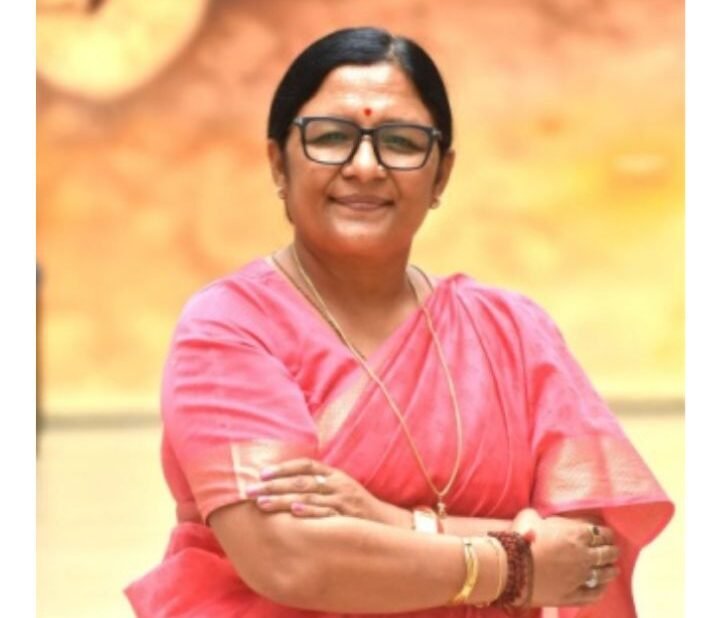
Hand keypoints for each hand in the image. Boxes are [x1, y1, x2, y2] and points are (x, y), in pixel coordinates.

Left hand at [246, 458, 409, 526]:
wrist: (387, 524)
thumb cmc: (356, 507)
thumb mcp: (340, 489)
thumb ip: (318, 484)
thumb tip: (284, 482)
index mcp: (334, 474)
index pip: (306, 465)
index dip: (283, 467)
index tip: (261, 472)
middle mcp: (338, 484)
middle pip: (301, 481)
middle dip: (273, 485)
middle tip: (249, 490)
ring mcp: (343, 501)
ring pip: (309, 497)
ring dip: (283, 500)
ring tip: (261, 503)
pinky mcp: (347, 518)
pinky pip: (326, 514)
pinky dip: (310, 512)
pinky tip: (294, 512)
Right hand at [511, 508, 619, 606]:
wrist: (511, 566)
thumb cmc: (520, 537)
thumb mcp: (529, 516)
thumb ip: (541, 516)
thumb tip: (540, 517)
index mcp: (576, 534)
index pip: (600, 533)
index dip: (606, 534)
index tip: (608, 535)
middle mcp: (584, 555)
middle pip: (606, 553)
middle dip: (612, 551)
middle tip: (614, 550)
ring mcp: (580, 577)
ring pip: (604, 574)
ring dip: (610, 570)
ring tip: (614, 569)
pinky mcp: (573, 595)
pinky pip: (593, 594)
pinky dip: (601, 590)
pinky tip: (603, 588)